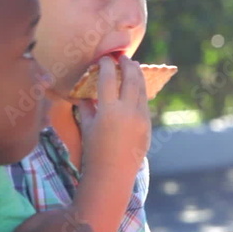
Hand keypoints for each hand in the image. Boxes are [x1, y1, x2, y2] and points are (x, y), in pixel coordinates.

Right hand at [75, 54, 150, 168]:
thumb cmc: (94, 151)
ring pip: (142, 88)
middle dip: (127, 64)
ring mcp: (141, 117)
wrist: (113, 174)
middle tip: (123, 57)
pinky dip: (140, 91)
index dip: (106, 64)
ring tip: (132, 66)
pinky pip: (145, 102)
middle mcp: (127, 111)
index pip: (109, 78)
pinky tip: (136, 87)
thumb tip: (84, 94)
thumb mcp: (87, 127)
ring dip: (137, 75)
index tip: (104, 58)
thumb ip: (86, 107)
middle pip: (131, 78)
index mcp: (108, 110)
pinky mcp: (148, 124)